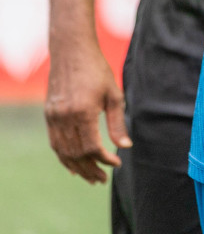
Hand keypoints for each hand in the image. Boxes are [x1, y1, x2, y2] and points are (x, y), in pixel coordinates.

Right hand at [44, 41, 131, 183]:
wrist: (71, 53)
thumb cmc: (97, 71)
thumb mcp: (114, 95)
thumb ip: (117, 123)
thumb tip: (125, 146)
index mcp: (83, 112)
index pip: (91, 147)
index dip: (104, 159)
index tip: (116, 164)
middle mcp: (65, 118)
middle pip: (76, 153)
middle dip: (90, 169)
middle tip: (102, 180)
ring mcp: (53, 117)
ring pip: (63, 151)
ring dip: (76, 167)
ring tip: (90, 177)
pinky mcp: (49, 115)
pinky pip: (54, 143)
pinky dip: (64, 157)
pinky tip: (72, 165)